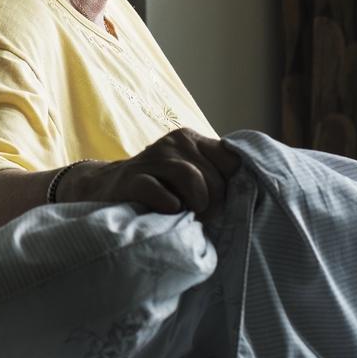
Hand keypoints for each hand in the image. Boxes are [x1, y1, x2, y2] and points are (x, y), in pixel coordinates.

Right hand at [56, 128, 239, 215]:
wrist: (106, 189)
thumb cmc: (158, 188)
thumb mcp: (188, 175)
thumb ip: (215, 176)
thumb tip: (251, 193)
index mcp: (192, 140)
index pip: (232, 159)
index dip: (235, 186)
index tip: (227, 204)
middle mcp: (174, 143)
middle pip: (214, 175)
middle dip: (216, 203)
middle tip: (205, 218)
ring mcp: (152, 158)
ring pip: (191, 177)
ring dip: (197, 204)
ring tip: (191, 215)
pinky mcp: (131, 179)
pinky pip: (159, 191)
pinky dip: (169, 205)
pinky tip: (170, 211)